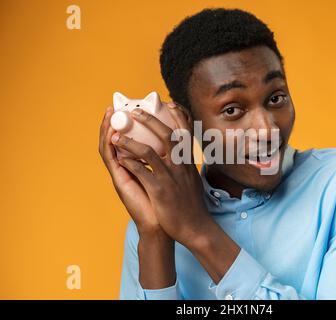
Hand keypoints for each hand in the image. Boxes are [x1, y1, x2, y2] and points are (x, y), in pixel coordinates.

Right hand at [98, 106, 163, 235]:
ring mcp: (122, 173)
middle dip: (114, 122)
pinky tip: (111, 133)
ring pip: (109, 147)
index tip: (134, 108)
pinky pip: (110, 160)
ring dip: (106, 129)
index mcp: (138, 164)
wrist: (163, 225)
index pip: (129, 140)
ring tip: (108, 114)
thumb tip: (180, 144)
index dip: (128, 125)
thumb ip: (170, 161)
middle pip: (116, 140)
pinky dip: (109, 145)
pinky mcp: (120, 181)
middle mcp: (128, 166)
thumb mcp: (171, 176)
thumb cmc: (169, 202)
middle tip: (115, 105)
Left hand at [110, 105, 213, 247]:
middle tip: (135, 112)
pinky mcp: (159, 191)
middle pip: (166, 134)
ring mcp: (170, 178)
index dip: (177, 115)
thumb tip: (183, 157)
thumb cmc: (192, 205)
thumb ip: (187, 166)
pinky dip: (129, 162)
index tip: (169, 103)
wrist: (195, 228)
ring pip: (149, 151)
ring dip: (130, 141)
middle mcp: (180, 166)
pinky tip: (120, 158)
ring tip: (117, 135)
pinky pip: (141, 172)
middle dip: (149, 120)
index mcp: (188, 162)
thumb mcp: (193, 180)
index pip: (185, 132)